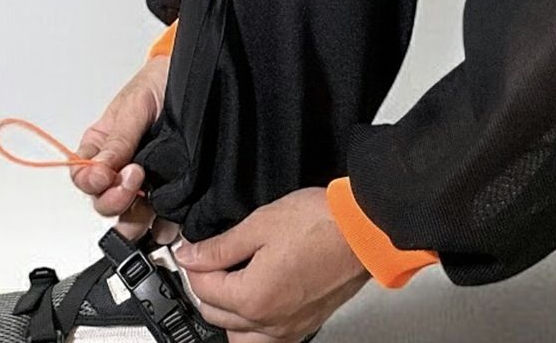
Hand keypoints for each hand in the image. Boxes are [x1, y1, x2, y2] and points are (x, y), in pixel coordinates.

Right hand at [71, 55, 175, 240]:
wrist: (195, 77)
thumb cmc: (160, 84)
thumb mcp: (134, 106)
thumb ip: (118, 140)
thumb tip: (97, 171)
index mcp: (102, 147)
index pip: (83, 177)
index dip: (91, 183)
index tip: (106, 176)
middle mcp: (120, 169)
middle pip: (105, 203)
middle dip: (116, 201)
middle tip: (137, 179)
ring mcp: (147, 183)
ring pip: (131, 217)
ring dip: (138, 220)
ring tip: (154, 204)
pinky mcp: (172, 191)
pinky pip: (163, 219)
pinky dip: (165, 226)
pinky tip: (172, 221)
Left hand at [175, 188, 369, 342]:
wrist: (363, 231)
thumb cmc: (320, 224)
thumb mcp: (261, 224)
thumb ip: (221, 246)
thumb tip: (191, 255)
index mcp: (253, 297)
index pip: (203, 288)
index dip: (193, 262)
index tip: (192, 247)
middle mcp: (269, 322)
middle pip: (216, 314)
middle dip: (205, 286)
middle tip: (207, 258)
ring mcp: (290, 328)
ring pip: (240, 338)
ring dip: (227, 313)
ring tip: (230, 282)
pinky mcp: (307, 324)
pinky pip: (268, 341)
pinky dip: (254, 328)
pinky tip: (258, 302)